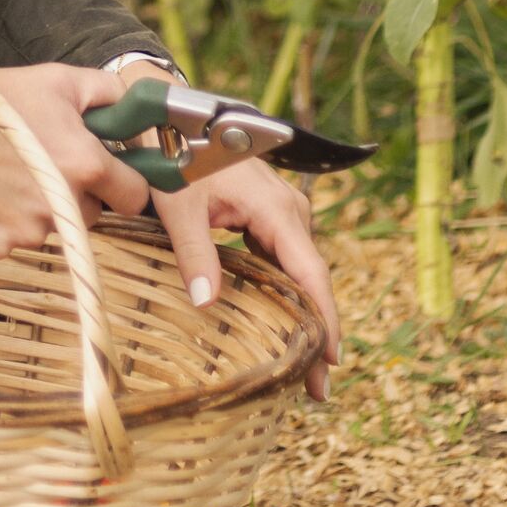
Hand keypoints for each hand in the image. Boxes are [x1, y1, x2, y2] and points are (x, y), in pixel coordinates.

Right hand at [0, 63, 151, 255]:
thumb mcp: (56, 79)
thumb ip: (108, 92)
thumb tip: (135, 113)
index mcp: (86, 165)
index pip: (136, 195)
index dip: (124, 181)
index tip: (108, 171)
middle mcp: (64, 207)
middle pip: (93, 212)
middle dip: (78, 191)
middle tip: (44, 160)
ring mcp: (29, 232)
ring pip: (54, 226)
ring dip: (42, 206)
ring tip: (8, 171)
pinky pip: (15, 239)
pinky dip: (5, 220)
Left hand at [149, 158, 340, 401]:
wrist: (176, 116)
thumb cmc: (178, 156)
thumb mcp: (179, 205)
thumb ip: (194, 252)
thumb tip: (206, 305)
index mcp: (276, 209)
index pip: (310, 273)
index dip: (325, 319)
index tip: (330, 363)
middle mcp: (290, 211)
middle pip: (312, 279)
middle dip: (318, 332)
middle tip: (316, 389)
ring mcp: (282, 212)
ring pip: (300, 271)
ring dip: (303, 316)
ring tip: (302, 369)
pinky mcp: (269, 215)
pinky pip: (285, 260)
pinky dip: (287, 294)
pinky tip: (282, 326)